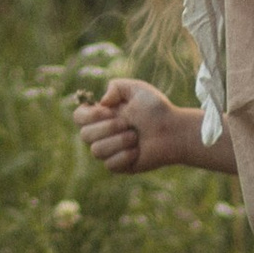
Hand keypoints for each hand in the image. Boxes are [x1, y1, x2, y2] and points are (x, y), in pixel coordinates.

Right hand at [72, 76, 186, 175]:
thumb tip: (102, 102)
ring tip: (135, 137)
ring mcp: (111, 150)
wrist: (174, 131)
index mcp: (103, 115)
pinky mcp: (120, 166)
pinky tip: (137, 151)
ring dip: (118, 142)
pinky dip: (124, 156)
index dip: (89, 115)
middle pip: (85, 135)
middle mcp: (103, 133)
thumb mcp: (137, 89)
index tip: (109, 111)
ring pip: (96, 151)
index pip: (79, 117)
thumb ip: (116, 86)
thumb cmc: (156, 109)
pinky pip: (110, 165)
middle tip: (128, 124)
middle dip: (107, 128)